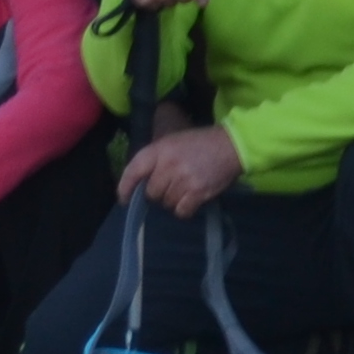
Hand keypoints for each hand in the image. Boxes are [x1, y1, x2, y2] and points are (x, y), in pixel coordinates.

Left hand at [115, 122, 244, 216]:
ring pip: (166, 202)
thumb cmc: (198, 143)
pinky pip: (181, 211)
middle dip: (157, 194)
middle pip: (151, 192)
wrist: (230, 146)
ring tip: (182, 191)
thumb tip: (141, 182)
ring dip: (172, 201)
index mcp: (158, 150)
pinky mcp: (198, 192)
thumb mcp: (171, 142)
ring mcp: (183, 180)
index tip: (124, 199)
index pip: (133, 170)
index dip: (125, 187)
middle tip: (168, 188)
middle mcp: (168, 165)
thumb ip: (155, 159)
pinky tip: (190, 201)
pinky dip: (184, 210)